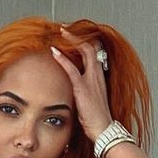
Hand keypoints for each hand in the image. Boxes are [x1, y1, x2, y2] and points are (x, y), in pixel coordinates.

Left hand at [49, 25, 113, 143]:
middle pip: (91, 46)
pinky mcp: (83, 88)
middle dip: (78, 35)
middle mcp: (97, 75)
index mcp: (99, 77)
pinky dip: (62, 59)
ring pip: (85, 51)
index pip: (94, 52)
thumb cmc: (96, 118)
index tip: (74, 35)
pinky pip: (72, 69)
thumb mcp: (91, 100)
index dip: (85, 41)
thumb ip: (84, 90)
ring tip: (62, 31)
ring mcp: (91, 80)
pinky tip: (54, 51)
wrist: (103, 129)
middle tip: (66, 28)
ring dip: (72, 39)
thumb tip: (75, 89)